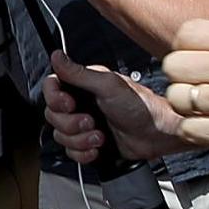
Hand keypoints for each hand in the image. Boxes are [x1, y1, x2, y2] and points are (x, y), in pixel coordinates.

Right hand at [44, 51, 187, 167]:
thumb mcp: (108, 85)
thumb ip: (79, 73)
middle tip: (91, 121)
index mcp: (83, 86)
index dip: (54, 99)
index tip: (69, 104)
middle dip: (71, 124)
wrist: (157, 134)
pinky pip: (71, 152)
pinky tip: (98, 147)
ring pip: (60, 136)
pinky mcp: (89, 143)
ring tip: (100, 135)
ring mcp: (84, 125)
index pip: (51, 89)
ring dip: (79, 139)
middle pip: (53, 116)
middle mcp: (81, 104)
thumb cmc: (141, 107)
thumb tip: (57, 56)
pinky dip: (83, 152)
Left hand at [160, 20, 208, 169]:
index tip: (200, 59)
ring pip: (177, 98)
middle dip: (183, 76)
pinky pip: (189, 129)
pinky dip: (195, 130)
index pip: (186, 33)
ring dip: (187, 105)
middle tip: (201, 85)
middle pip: (174, 65)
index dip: (188, 47)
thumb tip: (208, 50)